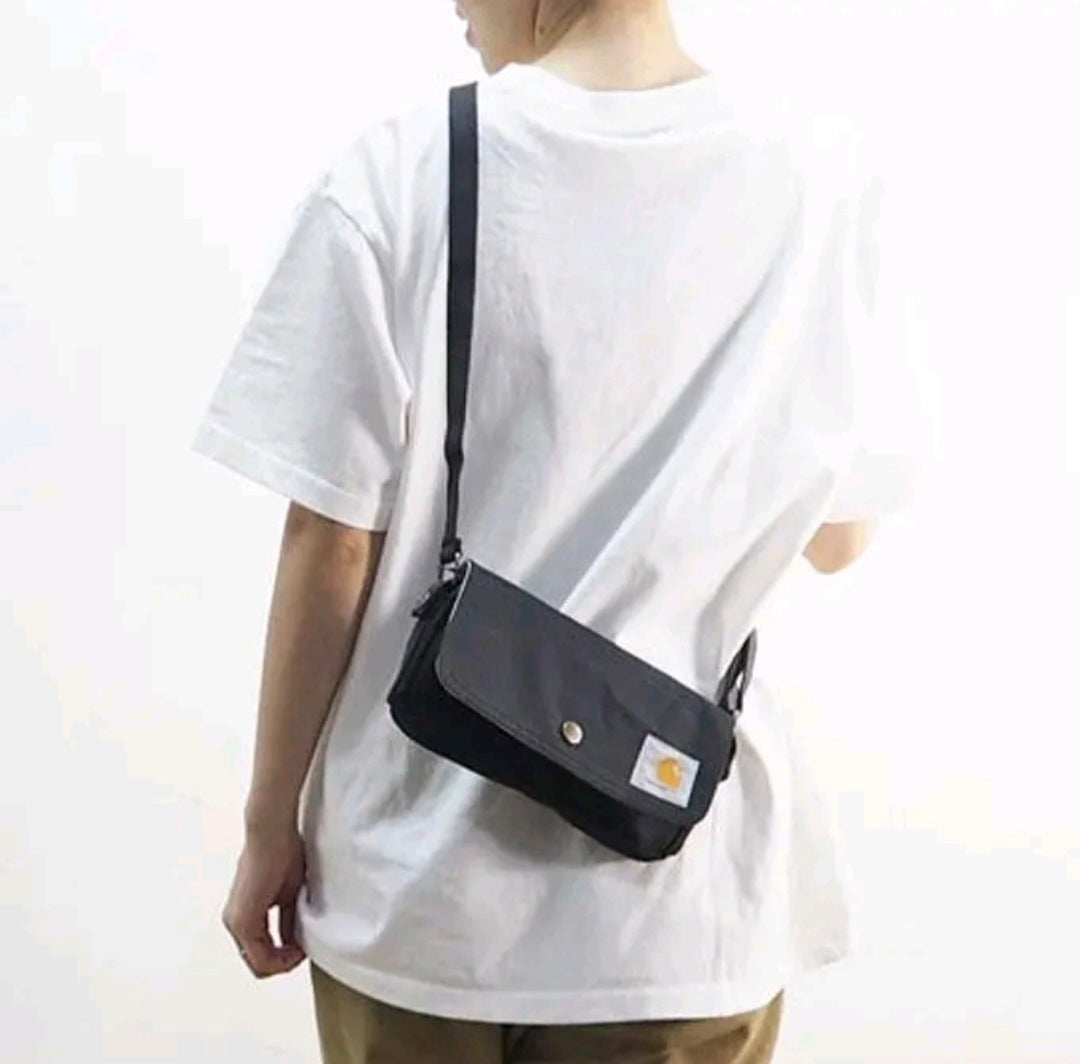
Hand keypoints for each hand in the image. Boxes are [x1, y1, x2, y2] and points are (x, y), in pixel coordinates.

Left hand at [222, 827, 307, 977]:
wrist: (272, 833)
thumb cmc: (283, 853)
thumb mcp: (289, 895)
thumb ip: (288, 920)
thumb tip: (297, 941)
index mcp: (244, 915)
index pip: (262, 952)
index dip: (285, 956)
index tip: (306, 945)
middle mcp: (235, 922)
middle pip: (258, 962)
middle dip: (284, 962)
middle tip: (306, 951)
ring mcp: (236, 923)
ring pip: (258, 963)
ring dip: (284, 961)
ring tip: (303, 949)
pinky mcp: (243, 921)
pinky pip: (260, 957)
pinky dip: (281, 959)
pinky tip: (298, 948)